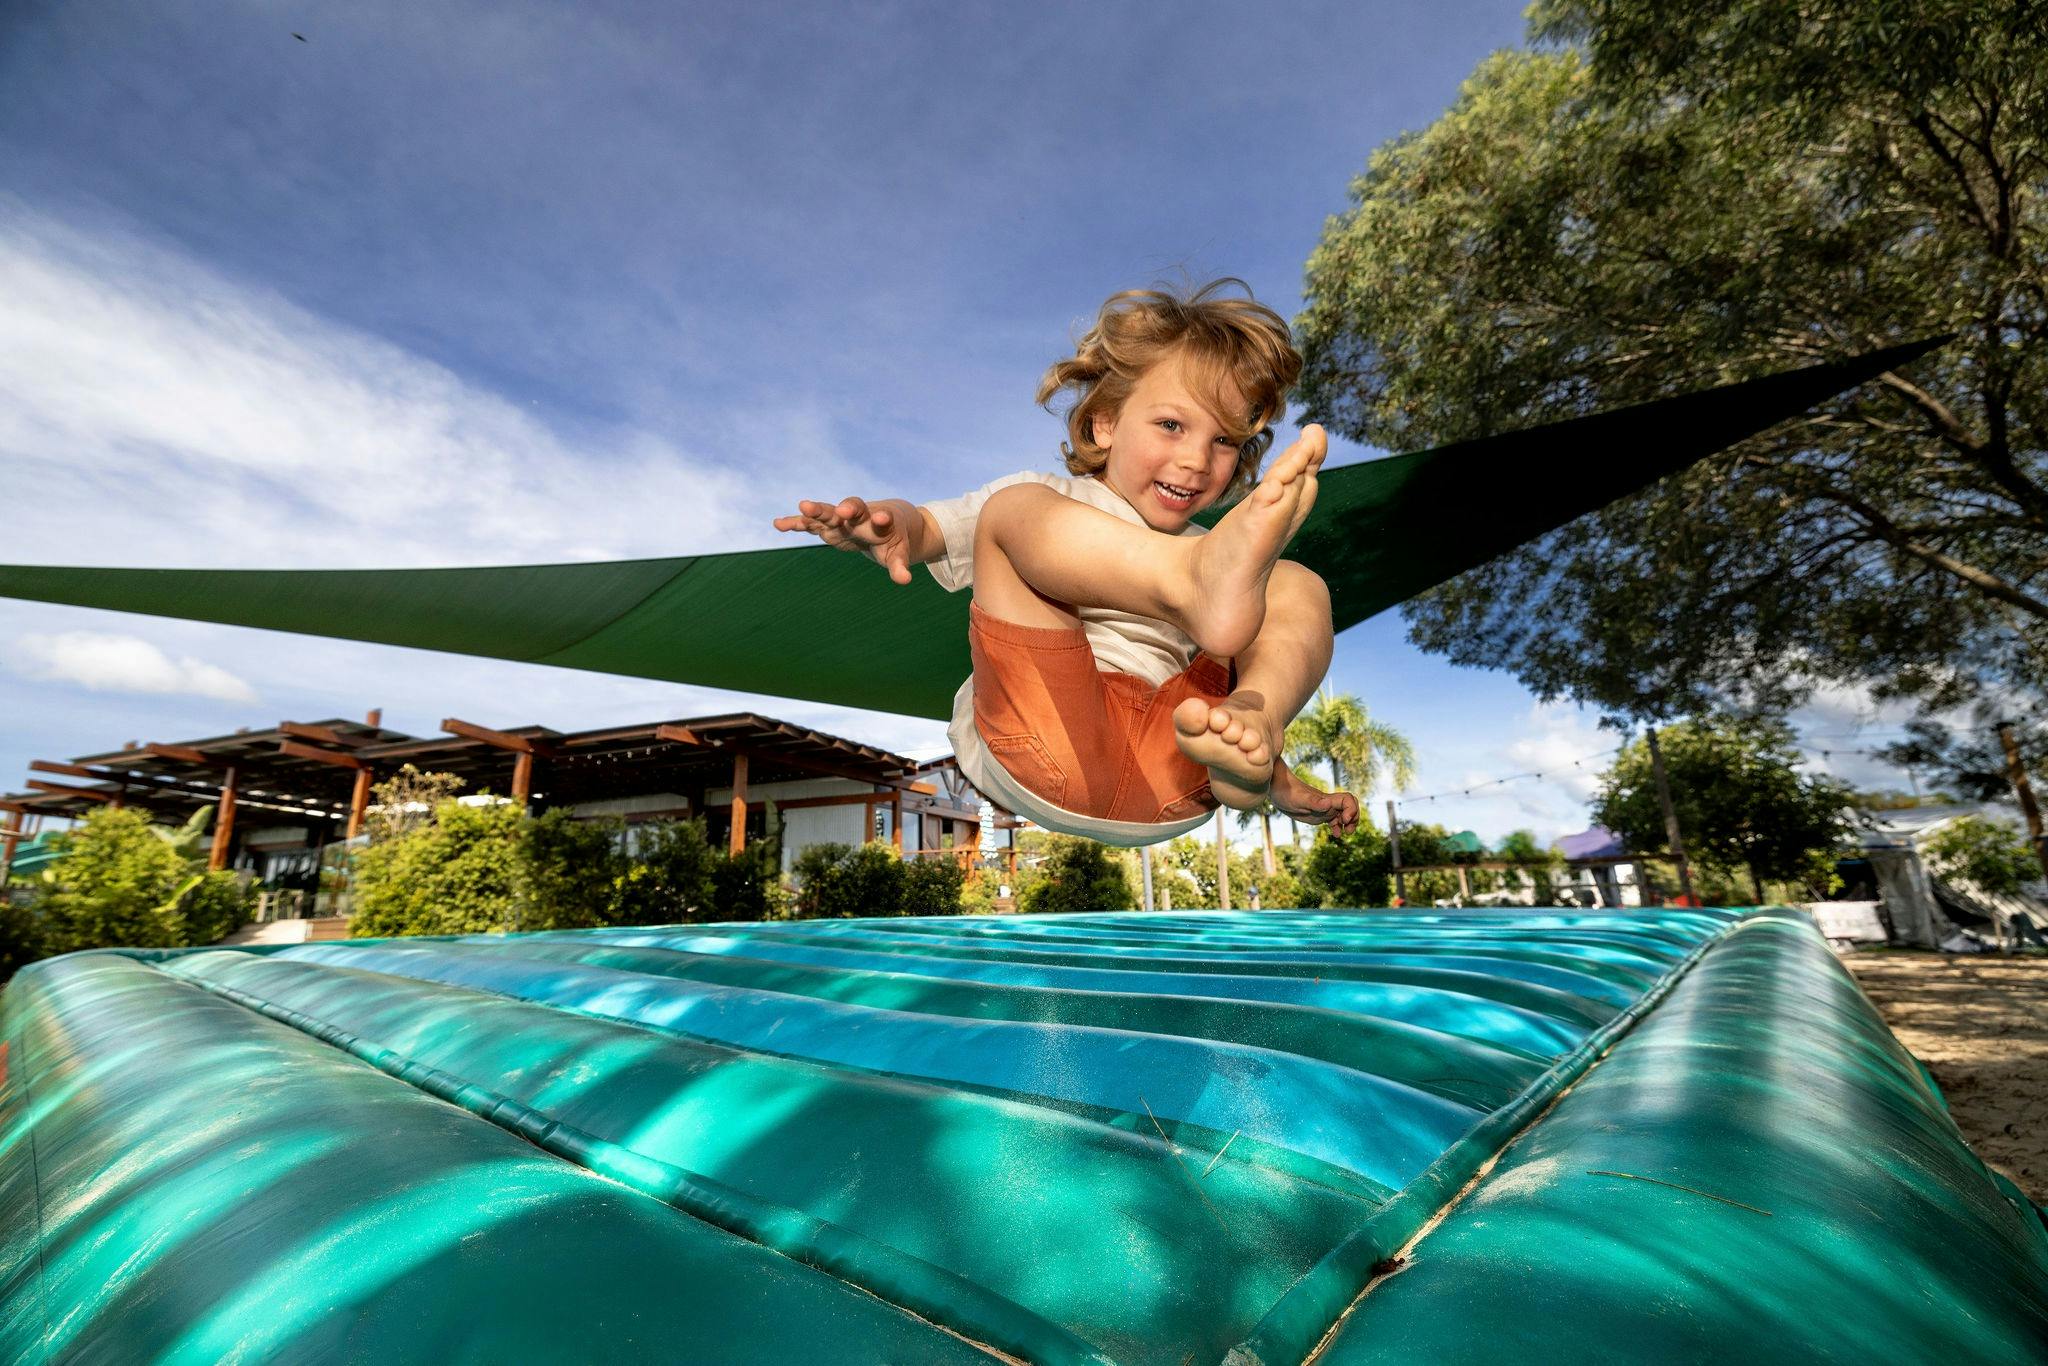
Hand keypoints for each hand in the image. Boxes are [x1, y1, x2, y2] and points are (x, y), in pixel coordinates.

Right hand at [773, 497, 913, 584]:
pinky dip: (795, 523)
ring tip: (803, 507)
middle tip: (843, 510)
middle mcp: (860, 515)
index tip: (882, 517)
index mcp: (881, 521)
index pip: (882, 517)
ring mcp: (841, 518)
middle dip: (848, 508)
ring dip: (817, 511)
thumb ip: (899, 566)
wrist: (885, 518)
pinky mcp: (827, 525)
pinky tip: (778, 523)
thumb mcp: (898, 553)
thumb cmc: (892, 538)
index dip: (881, 518)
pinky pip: (810, 523)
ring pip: (828, 512)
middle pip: (854, 508)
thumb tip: (905, 580)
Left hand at [1270, 765, 1359, 835]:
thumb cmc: (1287, 792)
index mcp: (1326, 799)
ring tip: (1346, 833)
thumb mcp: (1298, 799)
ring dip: (1349, 823)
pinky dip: (1338, 827)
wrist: (1277, 789)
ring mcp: (1324, 809)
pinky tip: (1335, 834)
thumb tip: (1329, 804)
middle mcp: (1328, 803)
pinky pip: (1333, 820)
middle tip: (1348, 830)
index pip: (1348, 800)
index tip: (1344, 820)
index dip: (1352, 810)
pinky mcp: (1318, 814)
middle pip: (1351, 806)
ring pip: (1344, 814)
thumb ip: (1314, 802)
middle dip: (1354, 817)